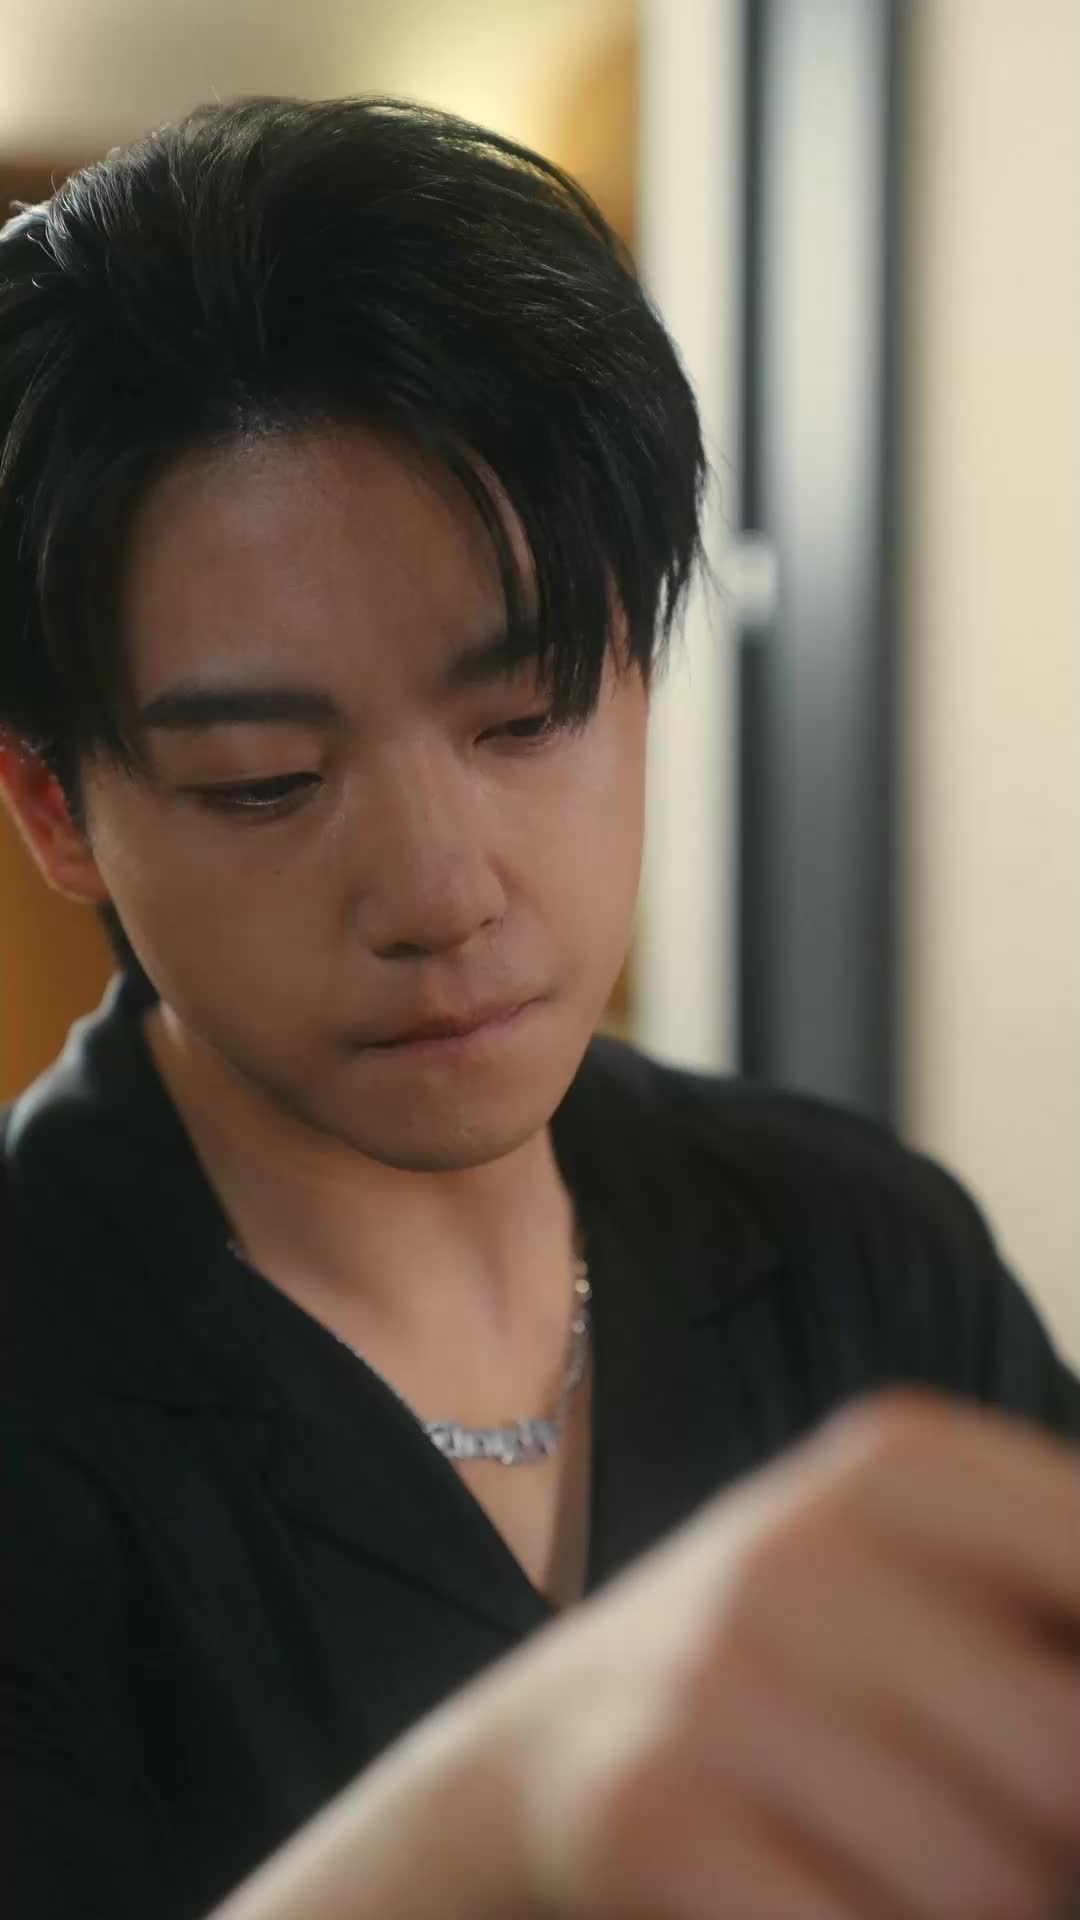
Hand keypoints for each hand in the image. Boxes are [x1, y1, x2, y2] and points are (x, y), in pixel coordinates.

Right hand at [501, 1388, 1079, 1918]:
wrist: (552, 1748)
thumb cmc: (799, 1670)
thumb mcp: (928, 1586)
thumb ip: (1055, 1617)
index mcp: (902, 1463)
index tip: (1063, 1763)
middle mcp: (803, 1545)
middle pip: (1069, 1760)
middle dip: (1067, 1845)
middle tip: (1023, 1844)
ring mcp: (720, 1680)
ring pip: (992, 1889)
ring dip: (998, 1918)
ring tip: (937, 1876)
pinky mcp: (656, 1816)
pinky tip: (855, 1904)